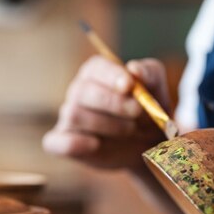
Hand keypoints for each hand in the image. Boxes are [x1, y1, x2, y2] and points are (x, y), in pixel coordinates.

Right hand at [43, 55, 170, 169]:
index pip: (96, 68)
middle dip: (114, 103)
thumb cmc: (148, 110)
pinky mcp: (63, 142)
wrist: (147, 145)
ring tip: (130, 130)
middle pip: (84, 91)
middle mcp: (78, 91)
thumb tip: (134, 69)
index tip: (129, 86)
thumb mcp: (156, 88)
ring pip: (75, 115)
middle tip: (138, 112)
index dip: (111, 75)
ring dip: (107, 125)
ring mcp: (68, 118)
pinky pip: (57, 142)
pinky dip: (73, 143)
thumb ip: (149, 73)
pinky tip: (95, 144)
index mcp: (96, 72)